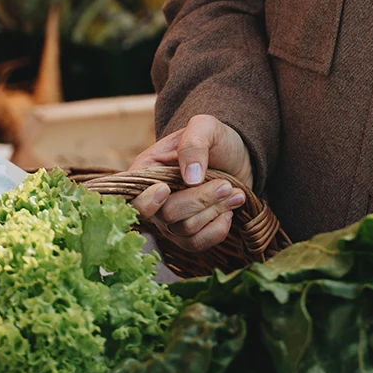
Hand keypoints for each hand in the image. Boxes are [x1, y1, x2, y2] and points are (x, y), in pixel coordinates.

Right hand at [129, 114, 253, 252]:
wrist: (238, 157)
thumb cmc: (216, 140)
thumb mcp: (206, 128)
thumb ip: (194, 144)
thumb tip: (190, 177)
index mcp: (147, 171)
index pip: (134, 199)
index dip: (148, 201)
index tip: (167, 188)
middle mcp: (153, 200)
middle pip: (166, 215)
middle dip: (200, 200)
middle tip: (225, 184)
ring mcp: (169, 220)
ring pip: (185, 230)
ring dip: (215, 210)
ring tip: (233, 191)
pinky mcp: (188, 234)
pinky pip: (196, 244)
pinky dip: (217, 229)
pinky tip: (229, 211)